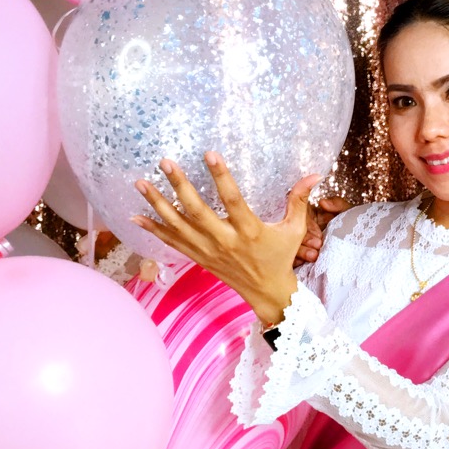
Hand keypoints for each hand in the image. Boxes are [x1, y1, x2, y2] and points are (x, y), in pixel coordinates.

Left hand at [133, 153, 315, 328]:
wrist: (266, 294)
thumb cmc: (280, 257)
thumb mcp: (294, 230)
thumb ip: (299, 200)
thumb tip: (314, 173)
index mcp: (248, 230)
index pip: (232, 200)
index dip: (221, 177)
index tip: (209, 154)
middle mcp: (224, 241)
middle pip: (197, 212)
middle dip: (179, 186)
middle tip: (164, 162)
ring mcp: (207, 251)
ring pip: (178, 226)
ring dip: (157, 204)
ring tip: (140, 183)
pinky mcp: (198, 258)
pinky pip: (172, 243)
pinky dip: (153, 230)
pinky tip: (135, 217)